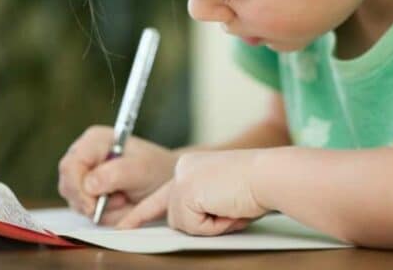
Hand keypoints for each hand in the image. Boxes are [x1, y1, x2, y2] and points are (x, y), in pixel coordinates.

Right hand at [57, 125, 176, 224]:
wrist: (166, 182)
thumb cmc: (156, 169)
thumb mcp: (141, 169)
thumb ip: (115, 174)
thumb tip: (89, 184)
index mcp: (94, 140)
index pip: (70, 166)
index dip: (78, 188)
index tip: (93, 206)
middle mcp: (84, 155)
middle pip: (68, 186)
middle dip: (91, 202)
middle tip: (120, 201)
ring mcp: (83, 175)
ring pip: (76, 202)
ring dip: (102, 209)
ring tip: (126, 198)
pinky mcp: (87, 193)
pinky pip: (86, 211)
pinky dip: (105, 214)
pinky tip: (122, 204)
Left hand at [116, 150, 268, 234]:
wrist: (269, 174)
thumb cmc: (257, 184)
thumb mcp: (223, 194)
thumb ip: (204, 205)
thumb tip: (193, 224)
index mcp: (191, 166)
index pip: (162, 195)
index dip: (142, 214)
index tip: (123, 226)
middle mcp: (182, 169)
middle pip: (175, 214)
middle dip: (201, 224)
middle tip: (229, 211)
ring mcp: (181, 179)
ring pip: (183, 224)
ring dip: (211, 224)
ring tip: (231, 206)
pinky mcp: (185, 192)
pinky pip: (192, 226)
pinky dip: (213, 226)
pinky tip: (227, 207)